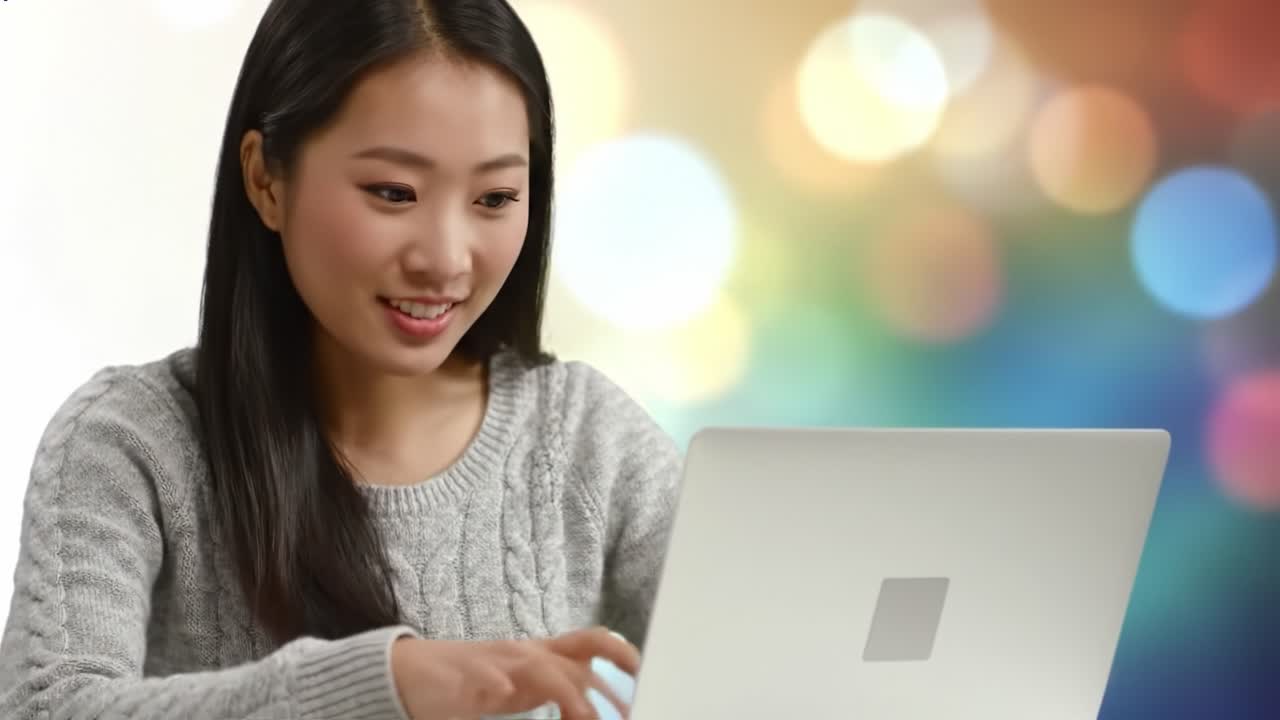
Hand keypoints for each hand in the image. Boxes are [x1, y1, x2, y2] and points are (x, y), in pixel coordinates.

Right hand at [391, 626, 639, 719]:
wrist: (409, 672)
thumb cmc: (471, 682)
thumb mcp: (522, 686)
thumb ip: (558, 688)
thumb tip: (595, 703)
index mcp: (542, 654)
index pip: (592, 644)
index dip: (623, 654)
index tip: (648, 675)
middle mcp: (527, 652)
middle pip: (582, 646)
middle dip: (613, 664)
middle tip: (633, 696)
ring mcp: (499, 662)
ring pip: (543, 667)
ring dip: (569, 692)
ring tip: (587, 717)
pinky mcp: (467, 678)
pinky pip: (488, 679)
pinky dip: (499, 684)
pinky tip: (504, 694)